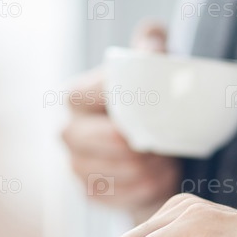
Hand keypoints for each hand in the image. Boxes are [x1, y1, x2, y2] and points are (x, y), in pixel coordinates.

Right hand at [62, 21, 180, 221]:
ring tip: (167, 160)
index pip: (93, 96)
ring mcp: (76, 166)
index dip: (129, 108)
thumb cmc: (155, 106)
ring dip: (151, 168)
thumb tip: (151, 40)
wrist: (161, 155)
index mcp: (78, 96)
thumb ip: (153, 46)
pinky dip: (148, 189)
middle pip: (108, 142)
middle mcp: (69, 131)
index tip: (155, 113)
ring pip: (121, 171)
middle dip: (142, 146)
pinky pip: (123, 196)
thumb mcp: (156, 69)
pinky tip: (160, 179)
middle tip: (166, 144)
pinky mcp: (90, 194)